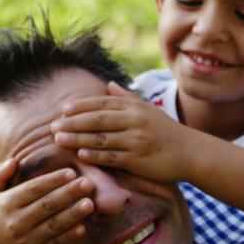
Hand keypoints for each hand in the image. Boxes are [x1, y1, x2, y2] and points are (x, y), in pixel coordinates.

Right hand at [0, 157, 94, 243]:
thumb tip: (14, 161)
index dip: (52, 180)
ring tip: (90, 204)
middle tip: (88, 183)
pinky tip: (83, 226)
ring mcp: (26, 241)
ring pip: (53, 225)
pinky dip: (69, 236)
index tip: (71, 172)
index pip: (33, 189)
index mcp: (6, 204)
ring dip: (73, 215)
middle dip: (69, 194)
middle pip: (46, 205)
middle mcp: (16, 223)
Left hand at [51, 82, 195, 182]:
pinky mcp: (138, 159)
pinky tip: (80, 154)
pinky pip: (112, 156)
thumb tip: (109, 84)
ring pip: (101, 138)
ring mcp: (136, 140)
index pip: (102, 103)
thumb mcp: (148, 110)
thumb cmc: (166, 132)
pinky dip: (95, 155)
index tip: (63, 110)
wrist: (191, 153)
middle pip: (97, 119)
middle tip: (52, 126)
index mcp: (134, 107)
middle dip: (73, 123)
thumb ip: (126, 98)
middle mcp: (134, 120)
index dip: (81, 106)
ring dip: (78, 139)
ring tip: (58, 140)